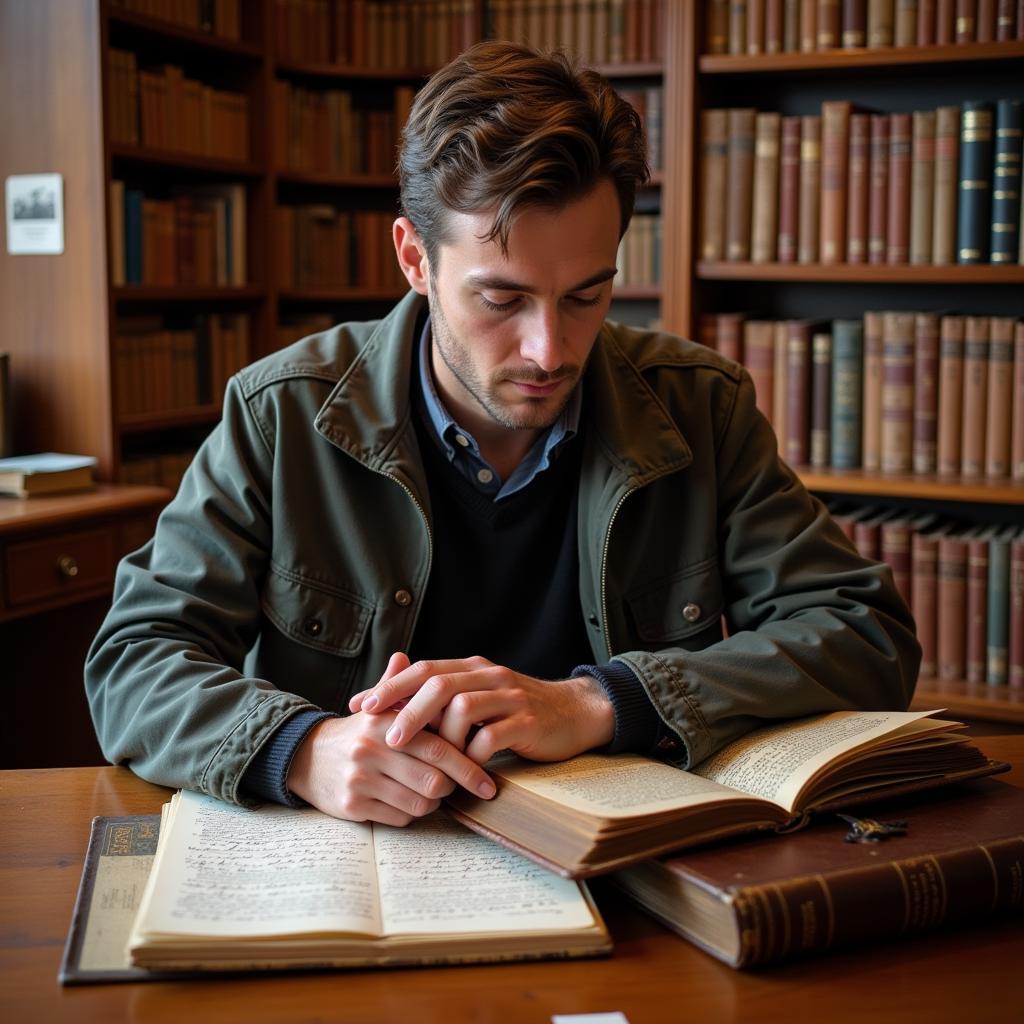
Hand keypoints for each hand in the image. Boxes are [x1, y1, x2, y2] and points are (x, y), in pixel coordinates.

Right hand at [287, 653, 495, 825]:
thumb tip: (403, 656)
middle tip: (459, 787)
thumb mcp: (373, 707)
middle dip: (453, 788)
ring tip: (432, 791)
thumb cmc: (355, 733)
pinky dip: (411, 814)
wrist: (306, 757)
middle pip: (433, 781)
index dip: (467, 767)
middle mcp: (370, 751)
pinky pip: (399, 818)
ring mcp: (359, 780)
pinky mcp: (352, 807)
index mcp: (383, 723)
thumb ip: (395, 685)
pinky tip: (408, 801)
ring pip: (419, 803)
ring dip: (432, 802)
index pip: (438, 749)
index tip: (487, 782)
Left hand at [349, 656, 614, 764]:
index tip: (360, 706)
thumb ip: (446, 699)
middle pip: (438, 684)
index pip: (423, 670)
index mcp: (472, 668)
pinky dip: (473, 753)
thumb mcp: (481, 697)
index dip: (390, 686)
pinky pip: (492, 735)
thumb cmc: (519, 711)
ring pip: (463, 706)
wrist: (575, 713)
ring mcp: (510, 696)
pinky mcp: (528, 721)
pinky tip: (464, 768)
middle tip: (385, 735)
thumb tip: (395, 710)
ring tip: (423, 757)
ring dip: (439, 735)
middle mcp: (489, 675)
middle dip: (406, 709)